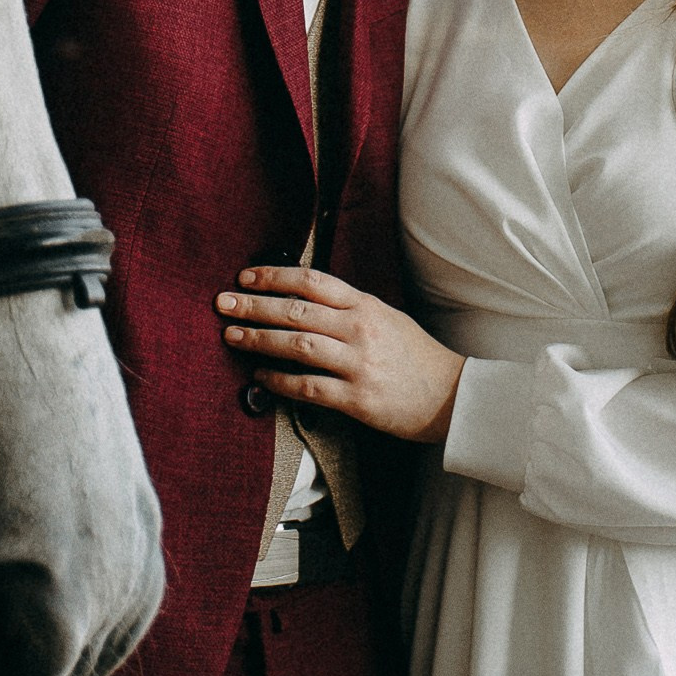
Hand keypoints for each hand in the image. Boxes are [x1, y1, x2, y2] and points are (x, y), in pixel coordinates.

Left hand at [217, 265, 463, 445]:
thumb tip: (300, 299)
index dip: (275, 276)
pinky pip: (309, 387)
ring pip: (298, 345)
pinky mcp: (358, 399)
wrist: (452, 396)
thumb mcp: (385, 317)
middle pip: (297, 310)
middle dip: (255, 305)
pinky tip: (261, 377)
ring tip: (232, 337)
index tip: (245, 276)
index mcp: (365, 305)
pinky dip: (280, 381)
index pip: (312, 281)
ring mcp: (359, 364)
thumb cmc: (414, 356)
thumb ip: (347, 308)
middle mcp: (360, 329)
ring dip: (260, 340)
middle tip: (223, 303)